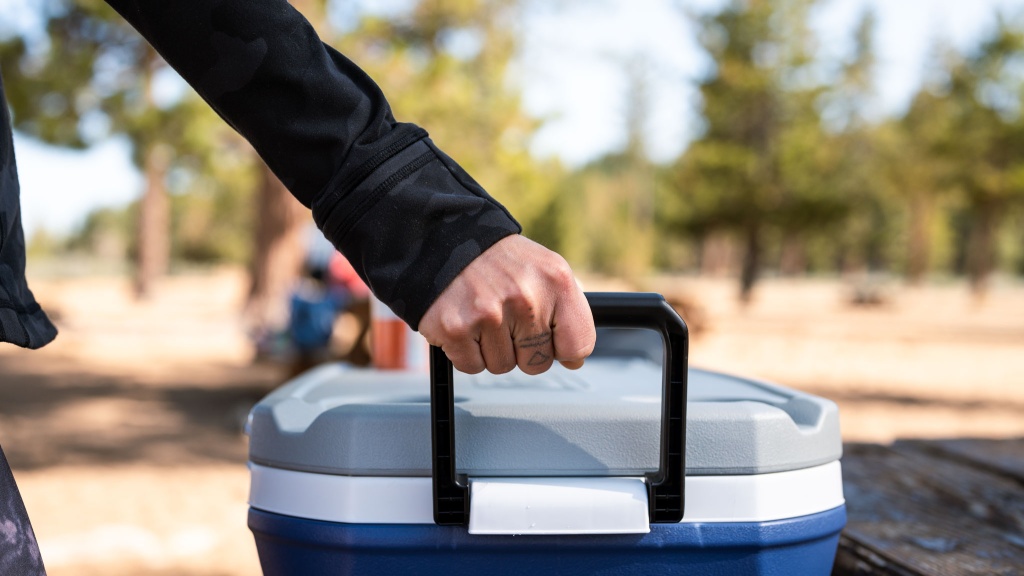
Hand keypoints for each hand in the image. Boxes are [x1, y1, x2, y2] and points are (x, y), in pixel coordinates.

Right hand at [419, 235, 595, 374]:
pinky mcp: (456, 329)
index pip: (578, 345)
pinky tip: (465, 322)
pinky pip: (472, 366)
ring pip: (503, 366)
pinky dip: (466, 352)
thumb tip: (574, 360)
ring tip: (484, 315)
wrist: (448, 237)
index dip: (562, 348)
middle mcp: (525, 297)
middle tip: (507, 318)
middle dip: (523, 349)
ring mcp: (488, 314)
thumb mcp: (546, 270)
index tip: (549, 338)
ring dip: (492, 349)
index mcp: (556, 281)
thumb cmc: (500, 261)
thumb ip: (568, 312)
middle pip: (538, 363)